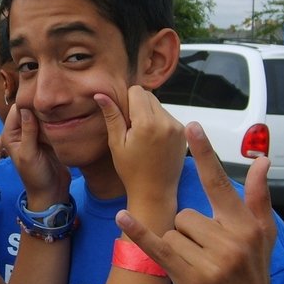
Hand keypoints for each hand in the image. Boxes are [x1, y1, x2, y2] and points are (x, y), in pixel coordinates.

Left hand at [2, 104, 70, 207]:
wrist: (51, 192)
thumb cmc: (35, 177)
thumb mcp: (29, 155)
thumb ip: (28, 132)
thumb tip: (26, 109)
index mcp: (11, 134)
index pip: (17, 110)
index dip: (28, 102)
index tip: (43, 98)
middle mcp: (22, 132)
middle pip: (30, 109)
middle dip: (41, 105)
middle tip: (55, 100)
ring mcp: (36, 134)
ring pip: (42, 115)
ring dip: (51, 111)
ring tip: (63, 106)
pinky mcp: (49, 137)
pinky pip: (52, 123)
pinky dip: (58, 119)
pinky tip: (67, 115)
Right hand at [95, 86, 184, 230]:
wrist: (155, 192)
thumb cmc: (131, 171)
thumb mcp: (116, 143)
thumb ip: (112, 116)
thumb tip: (101, 94)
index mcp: (147, 123)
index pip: (136, 91)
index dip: (126, 102)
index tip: (124, 120)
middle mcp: (166, 121)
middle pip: (149, 96)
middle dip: (138, 106)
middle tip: (132, 130)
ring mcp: (177, 127)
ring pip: (158, 105)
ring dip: (148, 114)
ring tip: (143, 138)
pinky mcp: (183, 133)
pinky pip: (167, 116)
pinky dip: (158, 122)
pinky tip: (153, 142)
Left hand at [116, 121, 283, 283]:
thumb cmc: (254, 275)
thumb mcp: (264, 235)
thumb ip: (259, 195)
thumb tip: (263, 161)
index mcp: (244, 225)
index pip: (220, 182)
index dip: (204, 154)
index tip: (192, 126)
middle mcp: (229, 240)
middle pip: (185, 213)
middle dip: (189, 230)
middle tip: (205, 252)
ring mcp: (209, 261)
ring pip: (173, 231)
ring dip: (178, 246)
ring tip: (198, 264)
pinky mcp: (188, 277)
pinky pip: (158, 247)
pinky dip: (139, 233)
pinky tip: (122, 218)